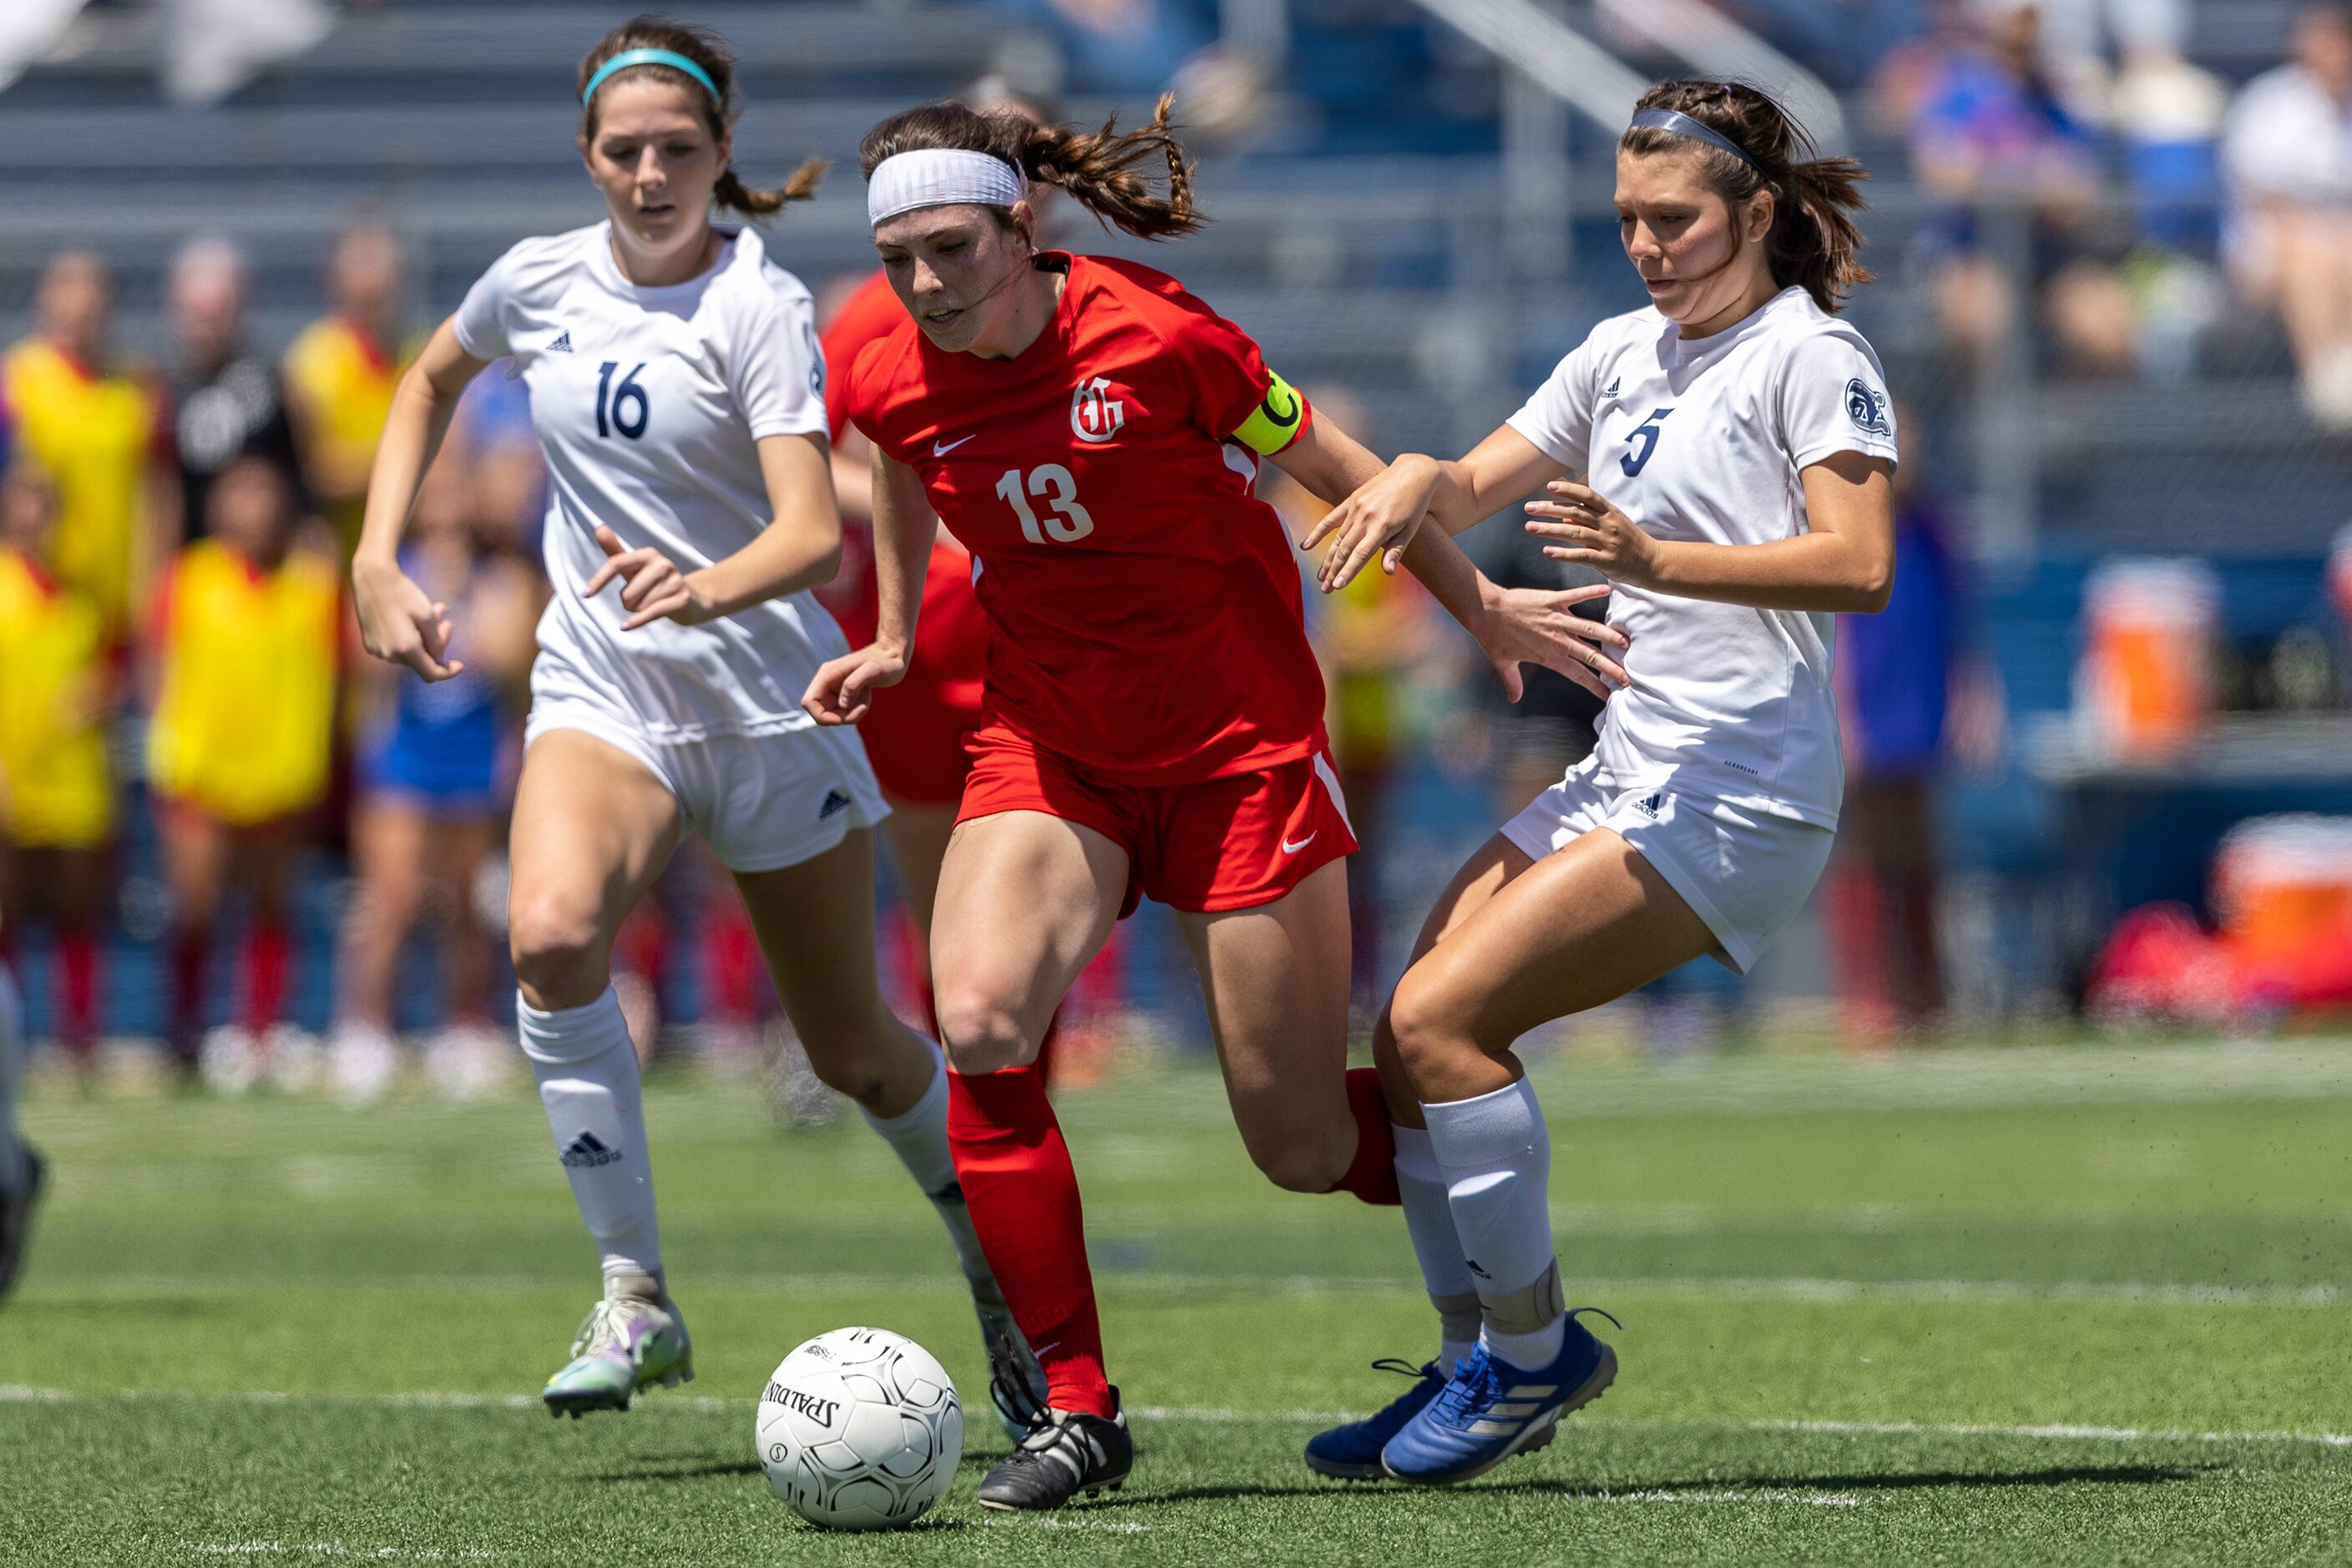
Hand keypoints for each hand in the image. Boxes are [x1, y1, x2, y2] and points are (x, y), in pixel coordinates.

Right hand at [351, 553, 464, 680]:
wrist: (372, 576)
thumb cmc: (403, 592)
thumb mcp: (427, 615)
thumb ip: (437, 641)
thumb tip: (439, 659)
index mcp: (405, 648)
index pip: (431, 674)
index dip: (448, 672)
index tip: (460, 665)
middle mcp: (389, 654)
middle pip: (422, 660)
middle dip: (438, 642)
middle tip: (445, 619)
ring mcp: (377, 649)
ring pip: (410, 652)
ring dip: (425, 636)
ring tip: (434, 609)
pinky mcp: (370, 642)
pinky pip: (396, 647)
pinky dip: (409, 636)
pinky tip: (412, 616)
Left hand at [582, 526, 714, 630]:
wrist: (692, 600)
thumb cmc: (655, 583)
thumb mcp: (634, 567)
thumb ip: (615, 550)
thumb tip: (599, 528)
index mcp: (648, 554)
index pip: (616, 564)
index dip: (599, 580)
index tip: (585, 594)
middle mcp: (662, 564)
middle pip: (626, 593)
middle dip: (628, 603)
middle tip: (642, 599)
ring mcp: (674, 582)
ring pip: (638, 606)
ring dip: (639, 611)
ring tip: (652, 605)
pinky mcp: (681, 599)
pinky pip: (651, 613)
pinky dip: (636, 622)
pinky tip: (624, 627)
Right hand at [801, 641, 907, 726]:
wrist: (892, 655)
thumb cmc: (885, 661)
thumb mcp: (874, 669)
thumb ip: (854, 684)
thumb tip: (842, 704)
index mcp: (827, 674)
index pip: (809, 702)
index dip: (821, 716)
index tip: (840, 720)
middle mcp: (827, 682)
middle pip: (821, 712)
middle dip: (842, 717)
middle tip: (862, 706)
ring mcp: (834, 689)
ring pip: (834, 715)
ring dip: (852, 713)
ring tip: (866, 696)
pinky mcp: (843, 694)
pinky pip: (844, 712)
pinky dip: (856, 710)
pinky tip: (866, 696)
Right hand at [1301, 456, 1439, 592]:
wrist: (1412, 474)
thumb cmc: (1414, 506)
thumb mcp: (1410, 530)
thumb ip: (1395, 552)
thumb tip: (1388, 573)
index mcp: (1382, 526)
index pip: (1361, 554)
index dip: (1348, 571)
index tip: (1337, 586)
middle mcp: (1365, 517)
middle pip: (1345, 549)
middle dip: (1334, 571)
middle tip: (1325, 589)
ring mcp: (1356, 508)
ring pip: (1337, 538)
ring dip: (1328, 559)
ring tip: (1320, 577)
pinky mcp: (1350, 500)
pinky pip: (1330, 519)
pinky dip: (1317, 533)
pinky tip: (1305, 546)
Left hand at [1472, 580, 1630, 702]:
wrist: (1486, 611)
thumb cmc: (1494, 637)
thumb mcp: (1503, 664)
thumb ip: (1513, 682)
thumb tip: (1513, 698)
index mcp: (1549, 656)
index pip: (1577, 675)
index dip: (1595, 686)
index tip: (1609, 695)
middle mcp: (1558, 639)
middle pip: (1590, 656)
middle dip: (1611, 668)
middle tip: (1627, 677)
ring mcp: (1556, 619)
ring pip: (1589, 628)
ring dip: (1609, 635)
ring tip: (1626, 643)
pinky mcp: (1552, 600)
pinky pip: (1576, 595)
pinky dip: (1591, 592)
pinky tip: (1607, 590)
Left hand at [1523, 481, 1660, 589]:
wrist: (1653, 563)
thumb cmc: (1629, 541)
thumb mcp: (1612, 524)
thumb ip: (1588, 519)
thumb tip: (1563, 515)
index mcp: (1610, 512)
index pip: (1587, 496)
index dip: (1569, 489)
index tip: (1549, 486)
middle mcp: (1608, 524)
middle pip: (1574, 513)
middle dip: (1549, 509)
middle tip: (1528, 508)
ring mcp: (1607, 542)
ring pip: (1574, 532)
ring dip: (1549, 529)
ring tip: (1529, 527)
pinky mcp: (1606, 561)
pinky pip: (1581, 555)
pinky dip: (1562, 553)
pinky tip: (1546, 551)